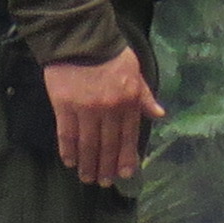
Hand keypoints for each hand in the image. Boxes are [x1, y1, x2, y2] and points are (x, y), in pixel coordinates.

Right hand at [44, 47, 166, 191]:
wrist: (81, 40)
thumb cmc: (111, 56)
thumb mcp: (136, 73)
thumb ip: (145, 96)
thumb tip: (159, 115)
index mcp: (129, 101)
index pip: (129, 136)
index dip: (127, 157)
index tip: (125, 174)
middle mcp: (109, 108)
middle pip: (108, 144)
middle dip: (106, 166)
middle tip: (103, 182)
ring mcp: (86, 109)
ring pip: (88, 144)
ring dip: (88, 164)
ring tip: (87, 178)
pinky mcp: (64, 106)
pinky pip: (67, 134)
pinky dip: (69, 150)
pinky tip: (70, 162)